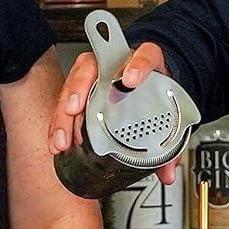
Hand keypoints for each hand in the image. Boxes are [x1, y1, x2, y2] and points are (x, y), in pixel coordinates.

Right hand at [49, 41, 178, 183]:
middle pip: (94, 67)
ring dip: (63, 113)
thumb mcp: (168, 117)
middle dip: (80, 88)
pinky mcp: (83, 88)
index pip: (145, 55)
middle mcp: (119, 64)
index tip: (130, 79)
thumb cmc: (157, 94)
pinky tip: (58, 140)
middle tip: (75, 109)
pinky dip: (60, 122)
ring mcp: (98, 74)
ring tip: (63, 138)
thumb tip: (167, 172)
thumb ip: (171, 146)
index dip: (138, 65)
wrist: (150, 86)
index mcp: (148, 63)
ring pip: (74, 84)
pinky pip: (66, 100)